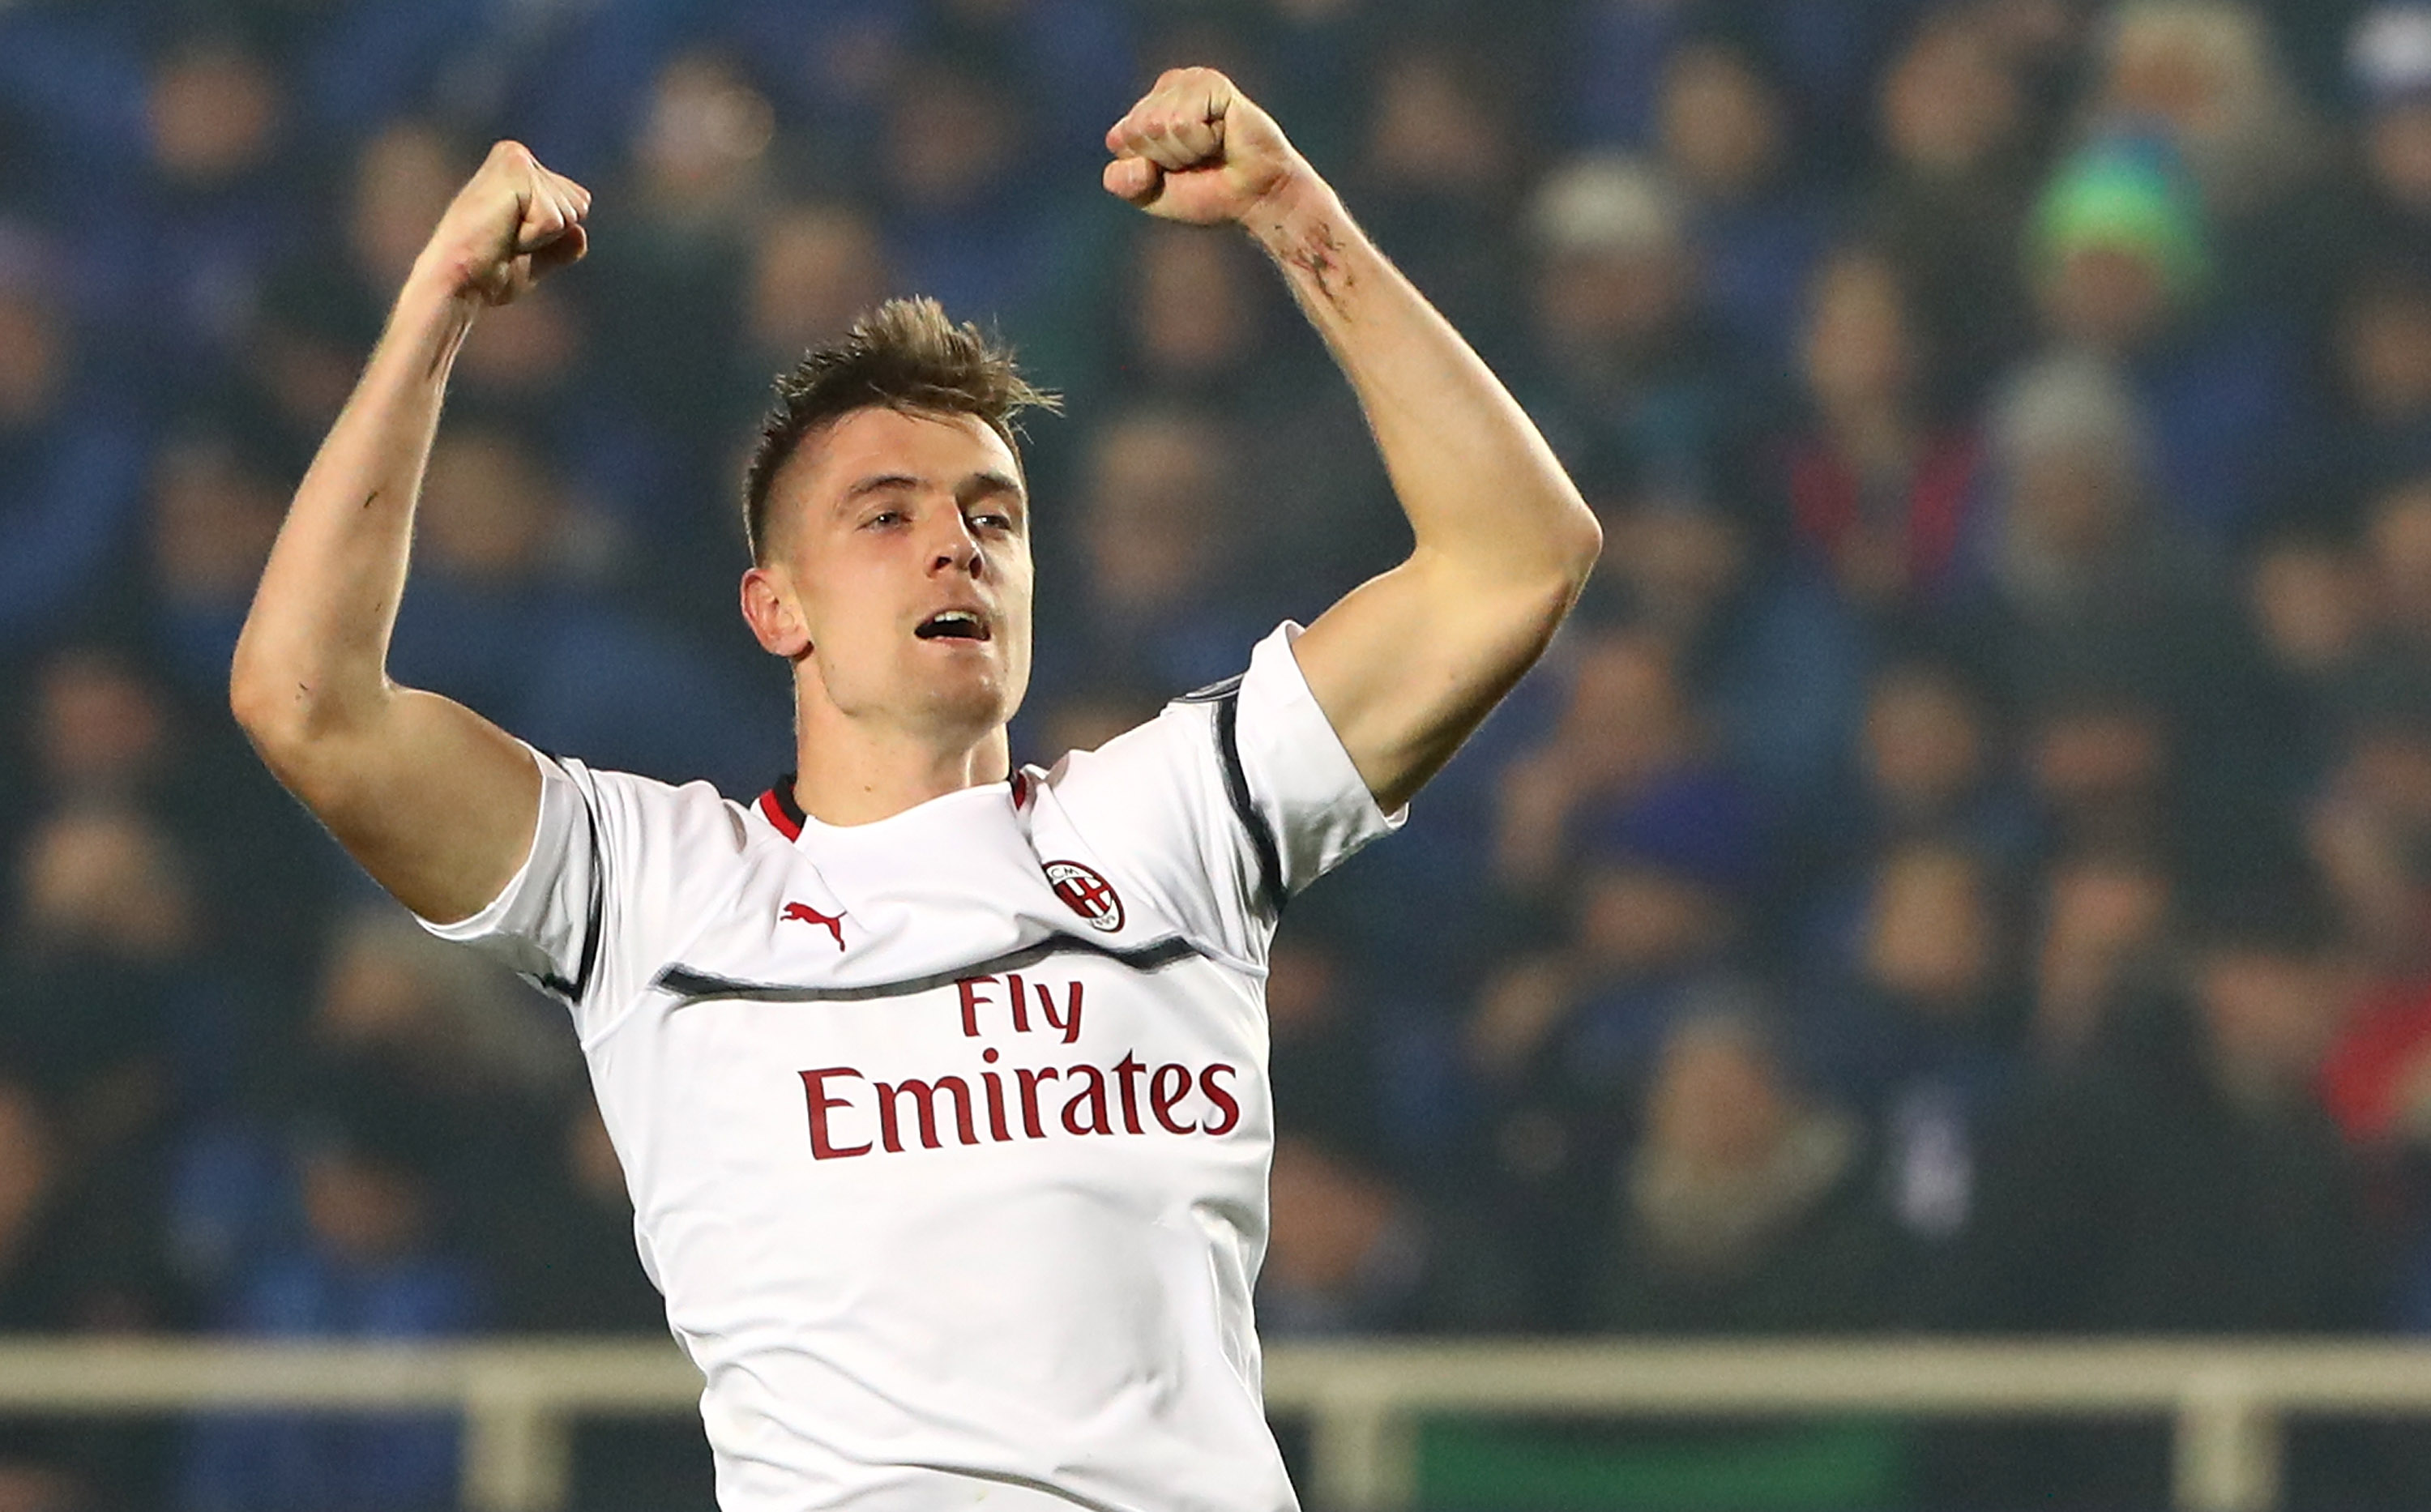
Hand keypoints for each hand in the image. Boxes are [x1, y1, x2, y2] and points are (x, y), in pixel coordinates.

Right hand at [410, 141, 591, 306]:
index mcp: (521, 170)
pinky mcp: (516, 170)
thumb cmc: (487, 272)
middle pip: (580, 205)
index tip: (515, 240)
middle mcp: (518, 155)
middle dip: (552, 235)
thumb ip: (561, 244)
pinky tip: (502, 233)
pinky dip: (535, 237)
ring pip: (570, 211)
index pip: (579, 204)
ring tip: (503, 236)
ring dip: (542, 237)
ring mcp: (516, 158)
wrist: (457, 281)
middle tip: (508, 239)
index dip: (554, 237)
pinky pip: (555, 220)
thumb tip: (580, 232)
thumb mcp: (535, 258)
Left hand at [1102, 68, 1303, 225]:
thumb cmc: (1208, 193)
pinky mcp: (1211, 83)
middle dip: (1167, 159)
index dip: (1145, 169)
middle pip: (1136, 131)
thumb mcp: (1150, 196)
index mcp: (1146, 109)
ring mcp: (1189, 81)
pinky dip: (1202, 141)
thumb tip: (1135, 159)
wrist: (1257, 198)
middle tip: (1199, 161)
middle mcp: (1165, 88)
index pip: (1119, 140)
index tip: (1176, 171)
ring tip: (1212, 149)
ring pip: (1157, 125)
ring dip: (1186, 151)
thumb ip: (1120, 182)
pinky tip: (1223, 137)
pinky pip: (1183, 121)